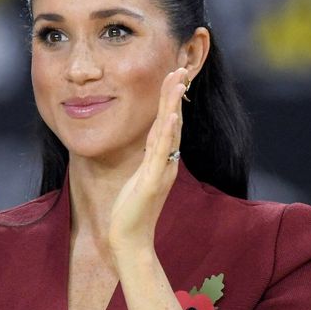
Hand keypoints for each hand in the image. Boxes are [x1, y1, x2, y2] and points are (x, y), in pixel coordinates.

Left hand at [108, 67, 188, 257]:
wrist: (130, 241)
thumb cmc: (131, 211)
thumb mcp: (139, 178)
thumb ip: (146, 160)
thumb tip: (149, 145)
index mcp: (161, 160)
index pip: (167, 124)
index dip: (170, 100)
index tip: (173, 76)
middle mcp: (166, 163)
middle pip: (172, 122)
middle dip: (175, 95)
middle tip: (179, 68)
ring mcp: (161, 172)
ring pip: (169, 132)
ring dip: (173, 106)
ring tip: (177, 82)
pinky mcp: (152, 182)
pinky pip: (161, 154)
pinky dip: (167, 134)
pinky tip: (170, 117)